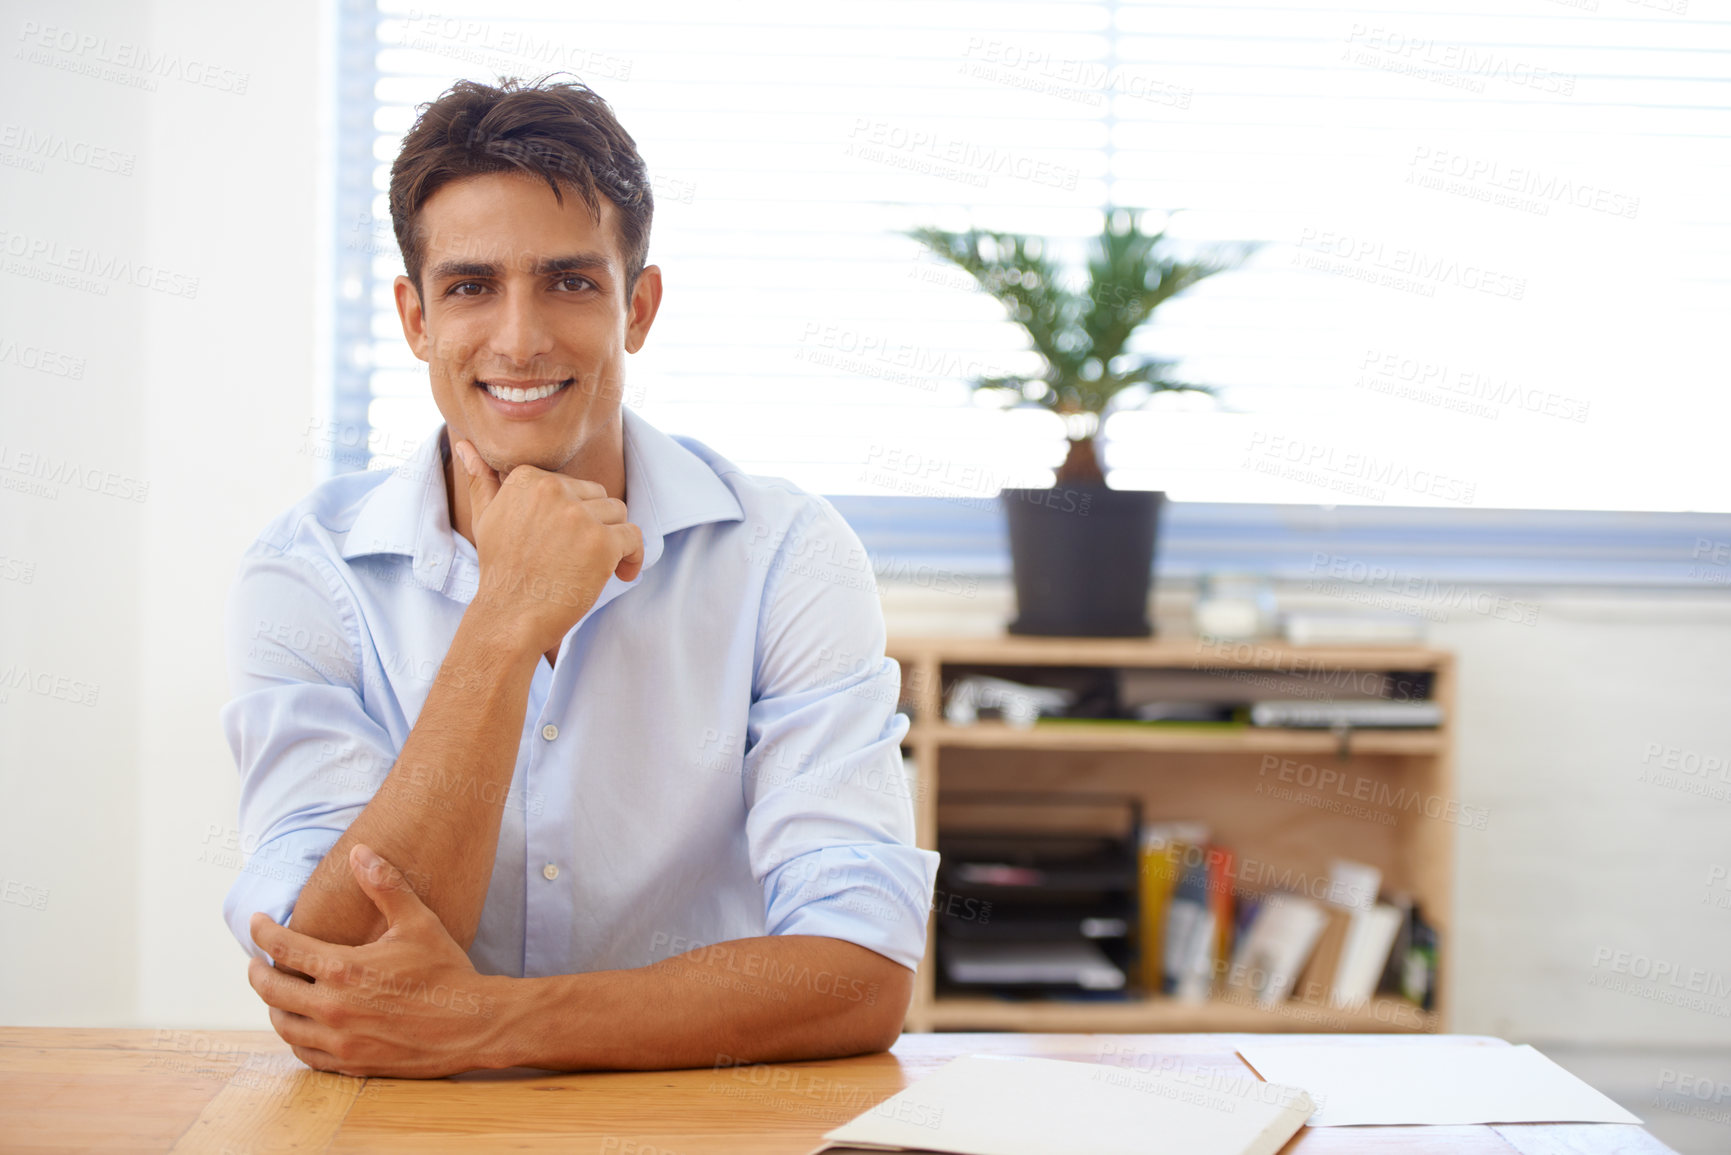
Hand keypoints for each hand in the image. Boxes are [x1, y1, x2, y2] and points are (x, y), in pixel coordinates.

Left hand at [247, 844, 510, 1077]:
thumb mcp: (417, 921)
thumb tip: (359, 852)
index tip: (256, 922)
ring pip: (283, 1025)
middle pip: (271, 991)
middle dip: (257, 973)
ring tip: (277, 993)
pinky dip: (295, 1037)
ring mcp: (339, 1040)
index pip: (282, 948)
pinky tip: (302, 1026)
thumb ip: (384, 886)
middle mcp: (333, 1008)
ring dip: (273, 1007)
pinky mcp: (351, 1063)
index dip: (262, 931)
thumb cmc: (446, 970)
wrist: (471, 1024)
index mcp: (343, 969)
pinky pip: (305, 1053)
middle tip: (256, 962)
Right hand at [453, 438, 643, 657]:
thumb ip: (482, 479)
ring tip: (597, 567)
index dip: (575, 515)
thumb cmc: (500, 570)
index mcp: (528, 478)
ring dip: (613, 540)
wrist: (509, 616)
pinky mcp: (601, 543)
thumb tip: (464, 444)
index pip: (573, 485)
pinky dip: (633, 557)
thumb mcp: (485, 518)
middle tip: (578, 559)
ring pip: (618, 514)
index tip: (563, 543)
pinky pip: (634, 537)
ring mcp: (578, 516)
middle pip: (599, 497)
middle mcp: (553, 490)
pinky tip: (620, 575)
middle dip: (595, 526)